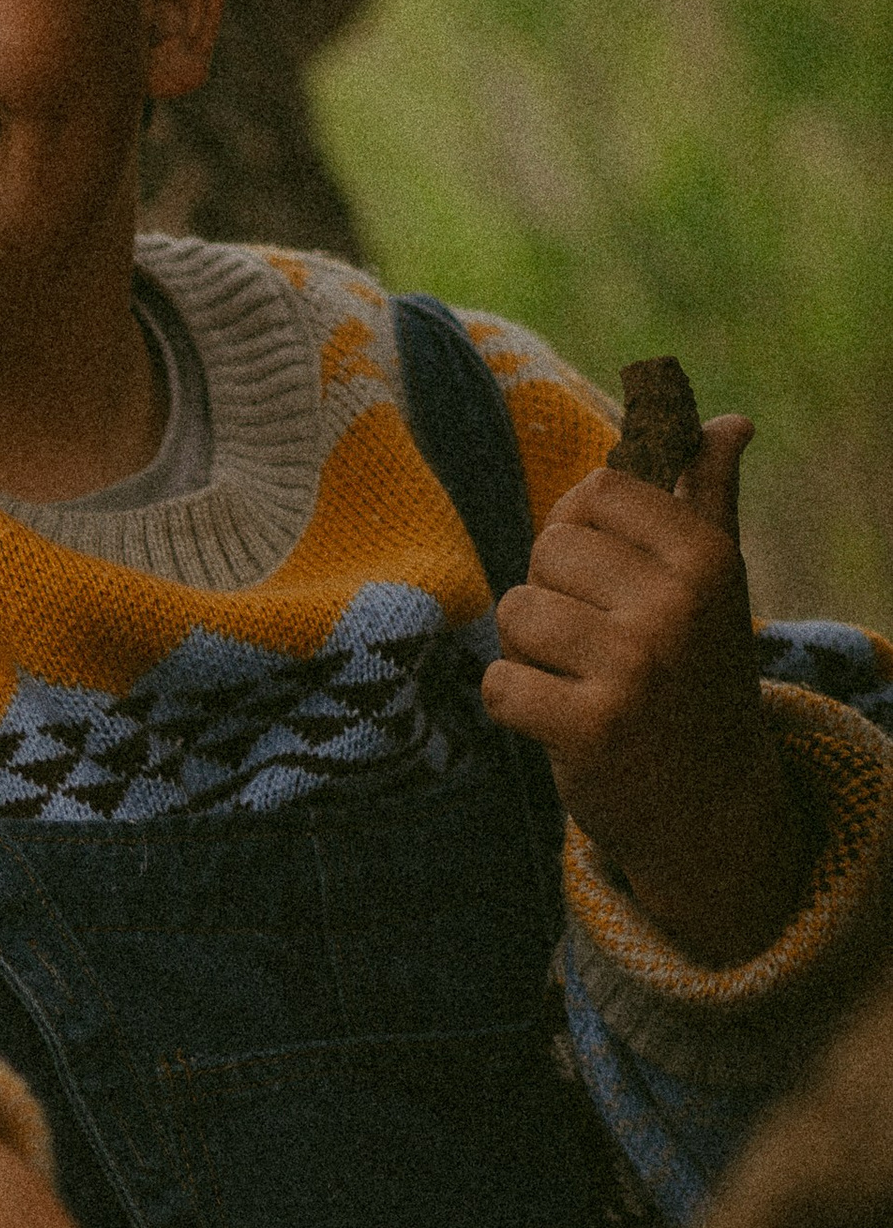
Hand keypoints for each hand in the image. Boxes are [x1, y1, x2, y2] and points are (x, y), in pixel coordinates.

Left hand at [482, 417, 805, 964]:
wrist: (710, 805)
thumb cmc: (698, 675)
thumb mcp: (714, 586)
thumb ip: (710, 498)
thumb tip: (729, 422)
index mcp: (706, 558)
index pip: (594, 491)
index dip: (578, 529)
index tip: (605, 576)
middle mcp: (676, 607)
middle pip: (548, 548)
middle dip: (552, 593)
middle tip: (596, 644)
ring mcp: (635, 669)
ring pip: (517, 612)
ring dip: (529, 650)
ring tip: (579, 681)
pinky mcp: (589, 729)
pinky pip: (498, 682)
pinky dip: (512, 704)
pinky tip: (559, 721)